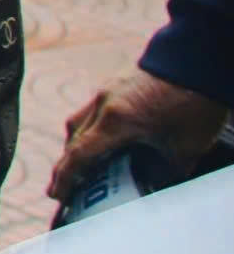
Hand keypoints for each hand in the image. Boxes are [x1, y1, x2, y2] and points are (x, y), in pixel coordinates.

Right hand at [48, 69, 231, 198]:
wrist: (199, 58)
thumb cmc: (194, 102)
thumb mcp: (185, 148)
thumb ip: (167, 171)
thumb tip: (158, 188)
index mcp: (116, 121)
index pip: (80, 155)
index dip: (65, 177)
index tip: (55, 195)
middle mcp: (104, 104)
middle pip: (73, 139)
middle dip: (67, 165)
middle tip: (65, 187)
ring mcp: (108, 91)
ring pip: (80, 122)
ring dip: (77, 145)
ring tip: (84, 164)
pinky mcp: (117, 84)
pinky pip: (93, 110)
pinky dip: (92, 129)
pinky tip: (107, 138)